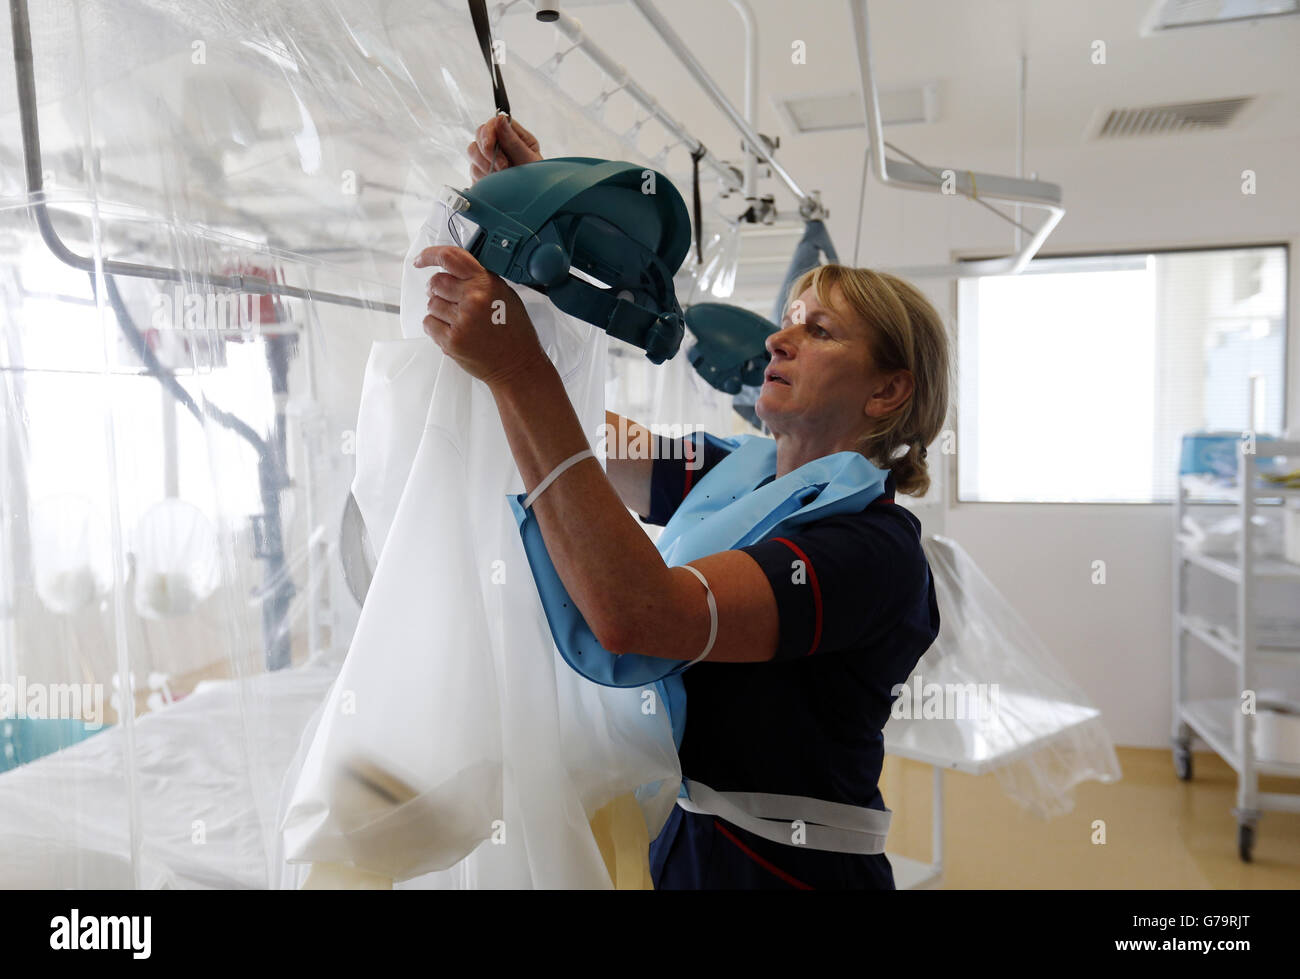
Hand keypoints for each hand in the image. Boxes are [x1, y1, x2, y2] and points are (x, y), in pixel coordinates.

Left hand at [414, 244, 548, 385]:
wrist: (517, 365)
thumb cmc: (513, 332)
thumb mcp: (504, 295)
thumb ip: (479, 280)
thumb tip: (451, 271)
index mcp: (487, 283)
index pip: (450, 257)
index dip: (430, 255)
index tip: (421, 260)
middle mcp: (473, 298)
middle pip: (436, 282)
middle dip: (437, 290)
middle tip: (448, 301)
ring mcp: (462, 320)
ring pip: (431, 304)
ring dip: (439, 311)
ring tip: (459, 321)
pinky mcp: (451, 340)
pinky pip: (429, 323)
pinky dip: (436, 327)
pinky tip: (454, 332)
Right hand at [467, 115, 541, 182]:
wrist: (533, 205)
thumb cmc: (537, 181)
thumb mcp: (529, 160)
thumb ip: (513, 141)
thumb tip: (499, 119)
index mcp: (514, 136)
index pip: (493, 123)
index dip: (489, 133)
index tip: (491, 147)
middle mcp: (500, 144)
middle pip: (479, 135)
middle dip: (486, 152)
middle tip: (502, 167)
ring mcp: (489, 158)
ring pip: (473, 152)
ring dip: (484, 165)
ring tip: (501, 177)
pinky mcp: (482, 173)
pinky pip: (473, 171)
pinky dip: (482, 178)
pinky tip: (494, 184)